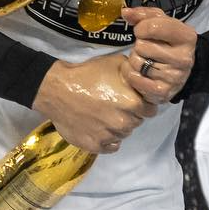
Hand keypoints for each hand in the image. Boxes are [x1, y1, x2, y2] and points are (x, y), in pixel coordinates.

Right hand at [33, 53, 156, 154]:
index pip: (150, 110)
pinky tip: (100, 127)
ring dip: (118, 126)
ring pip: (123, 134)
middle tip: (115, 106)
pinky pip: (111, 146)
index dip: (143, 104)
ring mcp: (109, 136)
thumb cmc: (87, 74)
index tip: (132, 100)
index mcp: (132, 103)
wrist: (57, 89)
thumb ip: (134, 73)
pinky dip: (108, 139)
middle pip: (137, 122)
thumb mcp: (114, 63)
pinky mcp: (95, 145)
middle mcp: (124, 122)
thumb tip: (144, 78)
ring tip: (104, 115)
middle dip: (130, 115)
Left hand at [122, 6, 196, 103]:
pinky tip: (140, 73)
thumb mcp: (161, 24)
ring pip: (137, 62)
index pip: (153, 26)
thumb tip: (125, 12)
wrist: (179, 72)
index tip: (143, 31)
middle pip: (142, 46)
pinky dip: (131, 75)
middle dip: (139, 46)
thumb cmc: (167, 44)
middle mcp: (184, 58)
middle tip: (147, 50)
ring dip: (135, 60)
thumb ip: (142, 15)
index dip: (141, 27)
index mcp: (187, 36)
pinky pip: (135, 79)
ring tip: (145, 61)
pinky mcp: (163, 92)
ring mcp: (175, 77)